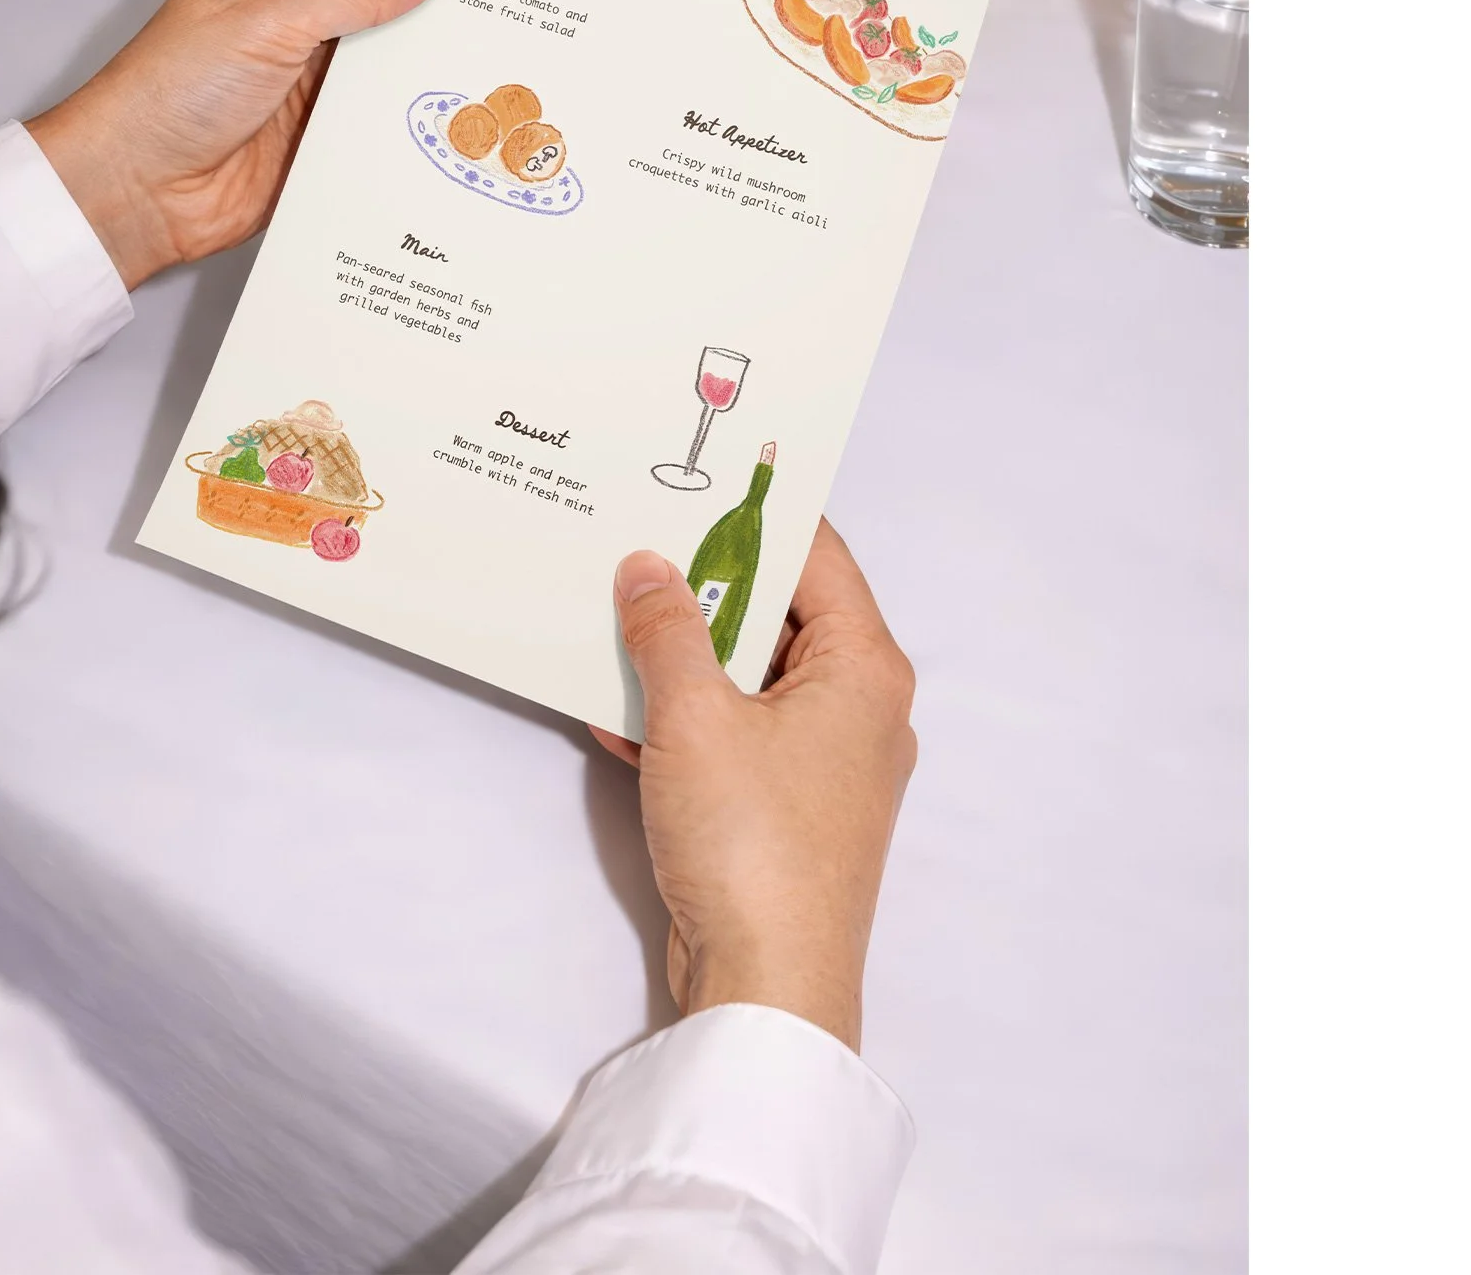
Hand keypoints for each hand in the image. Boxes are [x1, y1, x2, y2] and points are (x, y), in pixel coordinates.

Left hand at [26, 0, 452, 288]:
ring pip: (400, 45)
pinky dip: (424, 105)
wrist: (137, 191)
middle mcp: (303, 4)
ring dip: (442, 48)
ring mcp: (320, 67)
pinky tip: (473, 105)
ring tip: (517, 42)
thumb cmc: (171, 91)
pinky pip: (390, 106)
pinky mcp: (330, 124)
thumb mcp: (271, 20)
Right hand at [590, 518, 916, 1052]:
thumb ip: (667, 629)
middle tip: (631, 542)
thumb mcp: (694, 718)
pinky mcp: (781, 809)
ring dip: (678, 656)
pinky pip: (729, 735)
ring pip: (746, 676)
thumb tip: (646, 567)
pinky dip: (678, 720)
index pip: (816, 553)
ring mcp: (822, 762)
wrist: (767, 988)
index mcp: (864, 667)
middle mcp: (856, 707)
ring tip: (606, 618)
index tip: (690, 481)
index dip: (753, 512)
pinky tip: (610, 711)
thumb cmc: (752, 844)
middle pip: (778, 613)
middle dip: (702, 584)